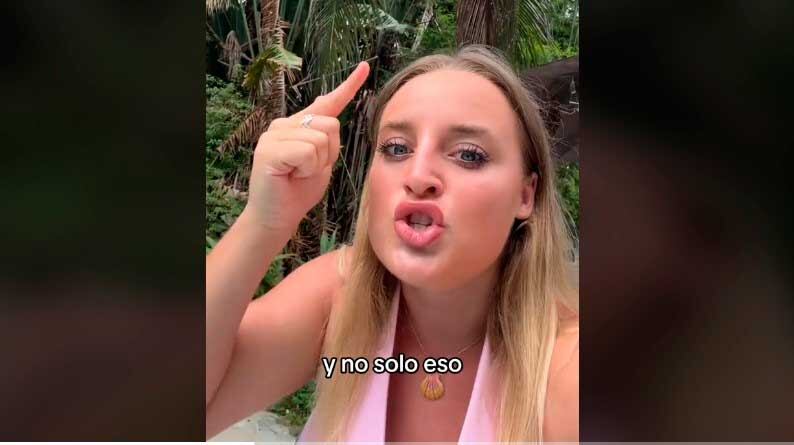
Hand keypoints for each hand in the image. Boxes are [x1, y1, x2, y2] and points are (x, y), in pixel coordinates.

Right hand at [243, 62, 369, 229]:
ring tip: (298, 174)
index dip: (349, 85)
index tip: (365, 67)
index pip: (327, 102)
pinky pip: (307, 151)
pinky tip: (292, 176)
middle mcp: (283, 124)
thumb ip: (326, 139)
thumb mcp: (321, 162)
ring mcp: (273, 135)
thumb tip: (330, 109)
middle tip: (308, 171)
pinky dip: (307, 168)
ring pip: (320, 139)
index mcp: (298, 125)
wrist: (277, 218)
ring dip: (317, 164)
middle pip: (330, 125)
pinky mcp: (269, 149)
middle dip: (329, 153)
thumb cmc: (298, 192)